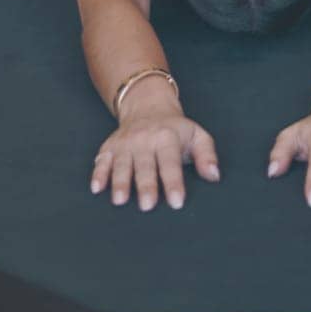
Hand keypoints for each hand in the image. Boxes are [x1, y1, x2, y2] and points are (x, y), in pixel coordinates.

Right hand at [90, 93, 219, 210]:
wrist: (148, 106)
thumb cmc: (176, 130)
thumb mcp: (197, 135)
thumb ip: (207, 154)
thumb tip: (214, 176)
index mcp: (167, 137)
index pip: (170, 161)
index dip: (174, 182)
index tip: (176, 202)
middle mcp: (144, 140)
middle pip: (145, 165)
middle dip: (146, 185)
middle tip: (148, 205)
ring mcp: (125, 143)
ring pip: (121, 163)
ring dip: (119, 181)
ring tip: (120, 200)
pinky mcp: (109, 147)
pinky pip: (102, 160)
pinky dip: (98, 174)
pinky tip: (96, 188)